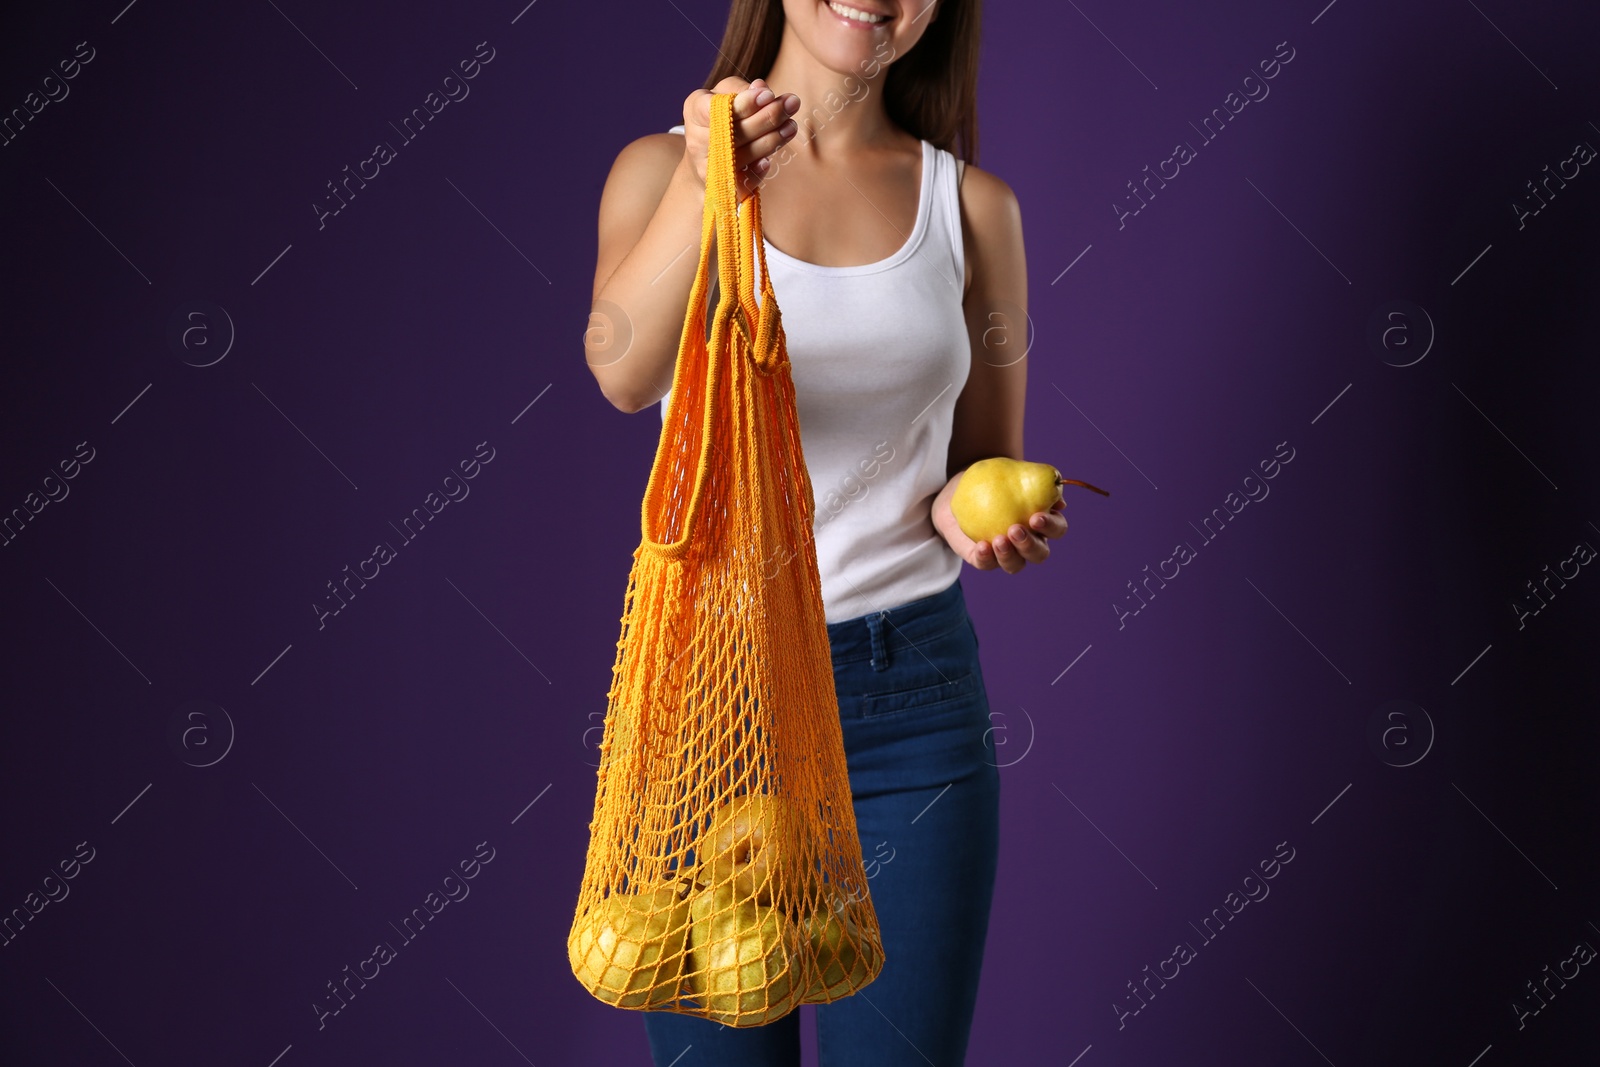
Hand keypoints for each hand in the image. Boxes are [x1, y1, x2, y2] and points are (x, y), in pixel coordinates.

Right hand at [681, 77, 801, 202]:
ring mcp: (707, 165)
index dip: (743, 104)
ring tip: (791, 126)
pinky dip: (756, 172)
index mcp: (694, 110)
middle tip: (792, 104)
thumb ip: (742, 89)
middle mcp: (695, 139)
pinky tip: (770, 160)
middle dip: (767, 117)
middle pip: (734, 132)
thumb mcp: (727, 93)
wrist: (707, 156)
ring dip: (771, 141)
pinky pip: (742, 181)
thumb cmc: (722, 115)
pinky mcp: (721, 186)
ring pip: (742, 156)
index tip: (768, 95)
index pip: (715, 108)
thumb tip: (761, 89)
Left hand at [931, 469, 1068, 573]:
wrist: (964, 487)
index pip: (1057, 529)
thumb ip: (1036, 482)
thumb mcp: (1014, 473)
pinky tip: (982, 546)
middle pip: (1039, 554)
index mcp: (1043, 523)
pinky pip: (986, 564)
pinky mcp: (983, 558)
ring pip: (1015, 565)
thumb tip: (1058, 500)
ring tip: (999, 540)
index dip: (1051, 526)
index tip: (1036, 517)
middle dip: (1030, 545)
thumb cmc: (996, 478)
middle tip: (1015, 530)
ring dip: (1009, 555)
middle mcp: (1028, 543)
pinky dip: (986, 557)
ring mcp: (1006, 554)